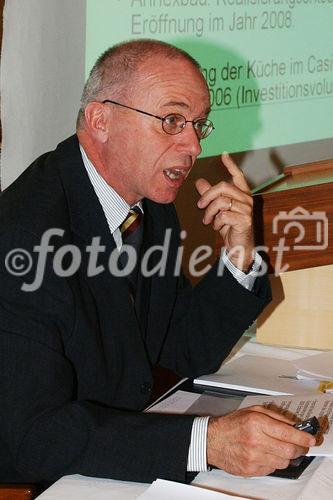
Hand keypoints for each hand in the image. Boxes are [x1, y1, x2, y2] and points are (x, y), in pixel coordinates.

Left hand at [196, 153, 253, 271]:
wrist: (238, 246)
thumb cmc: (229, 226)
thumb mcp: (217, 209)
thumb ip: (210, 195)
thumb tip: (199, 181)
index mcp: (241, 193)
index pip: (237, 175)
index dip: (231, 165)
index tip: (224, 154)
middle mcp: (247, 199)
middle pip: (223, 187)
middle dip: (207, 196)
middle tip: (199, 206)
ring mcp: (247, 209)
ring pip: (221, 201)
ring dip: (210, 212)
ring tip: (208, 221)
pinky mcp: (245, 220)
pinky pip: (224, 215)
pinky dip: (217, 222)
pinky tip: (218, 227)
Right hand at [207, 405, 315, 476]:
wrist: (212, 440)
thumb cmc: (231, 424)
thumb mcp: (252, 410)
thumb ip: (275, 415)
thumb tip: (293, 425)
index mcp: (256, 423)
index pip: (288, 434)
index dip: (303, 438)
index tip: (310, 439)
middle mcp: (255, 441)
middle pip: (289, 450)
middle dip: (299, 449)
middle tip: (300, 446)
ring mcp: (253, 457)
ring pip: (283, 461)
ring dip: (286, 456)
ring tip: (279, 448)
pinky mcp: (251, 469)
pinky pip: (272, 468)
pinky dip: (273, 462)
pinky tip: (266, 454)